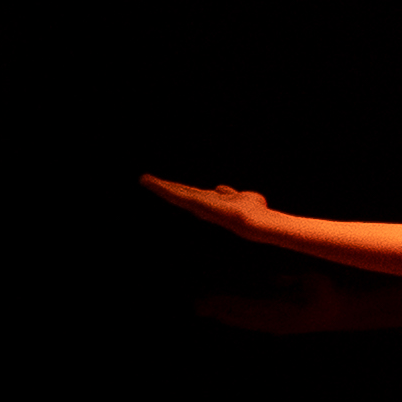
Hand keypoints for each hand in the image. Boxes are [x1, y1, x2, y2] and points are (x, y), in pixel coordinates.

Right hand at [140, 174, 268, 231]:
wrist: (257, 223)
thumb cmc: (256, 213)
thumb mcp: (243, 197)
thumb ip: (231, 193)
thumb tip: (220, 188)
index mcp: (213, 202)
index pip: (192, 194)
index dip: (178, 188)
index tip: (165, 184)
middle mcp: (204, 205)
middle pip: (181, 193)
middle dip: (164, 187)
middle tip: (146, 179)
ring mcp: (199, 205)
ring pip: (176, 194)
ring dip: (160, 187)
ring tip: (144, 179)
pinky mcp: (196, 204)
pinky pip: (177, 195)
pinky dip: (164, 189)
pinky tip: (152, 183)